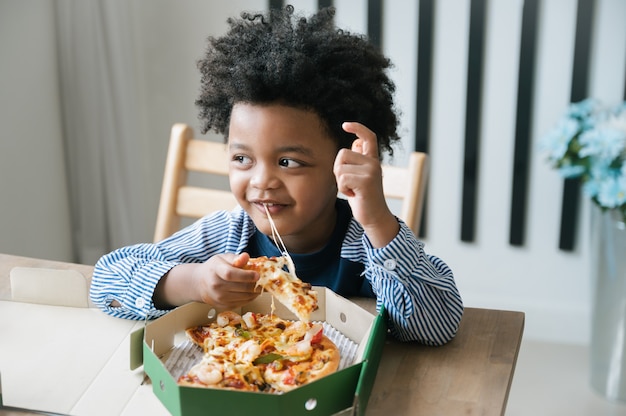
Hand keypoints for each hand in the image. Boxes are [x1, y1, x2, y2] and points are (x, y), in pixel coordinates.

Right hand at [154, 252, 259, 308]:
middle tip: (263, 280)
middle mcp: (215, 285)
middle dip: (255, 284)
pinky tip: (252, 292)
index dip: (246, 275)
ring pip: (243, 297)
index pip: (231, 274)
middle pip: (240, 287)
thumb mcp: (223, 258)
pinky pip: (241, 303)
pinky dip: (250, 298)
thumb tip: (246, 257)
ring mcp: (219, 298)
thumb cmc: (215, 268)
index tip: (257, 275)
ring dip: (255, 292)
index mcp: (215, 270)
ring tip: (259, 286)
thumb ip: (236, 258)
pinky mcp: (223, 306)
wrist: (201, 283)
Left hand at [333, 122, 398, 246]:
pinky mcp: (366, 181)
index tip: (345, 125)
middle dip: (338, 170)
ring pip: (340, 167)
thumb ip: (357, 162)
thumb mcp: (359, 177)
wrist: (374, 218)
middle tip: (349, 184)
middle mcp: (373, 163)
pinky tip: (354, 195)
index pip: (368, 137)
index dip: (357, 127)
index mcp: (372, 160)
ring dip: (340, 181)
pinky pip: (342, 178)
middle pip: (342, 154)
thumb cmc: (363, 198)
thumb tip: (354, 143)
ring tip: (352, 190)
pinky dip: (343, 189)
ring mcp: (371, 171)